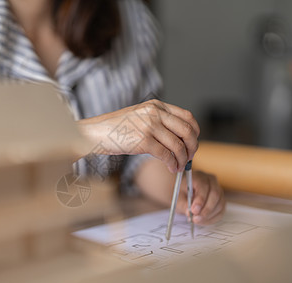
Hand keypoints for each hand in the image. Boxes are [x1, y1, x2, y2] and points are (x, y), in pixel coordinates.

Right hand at [78, 99, 199, 172]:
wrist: (97, 132)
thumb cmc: (117, 128)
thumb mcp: (141, 116)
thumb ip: (159, 121)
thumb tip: (180, 138)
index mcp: (157, 105)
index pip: (187, 117)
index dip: (195, 132)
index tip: (192, 143)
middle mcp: (155, 113)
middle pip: (187, 131)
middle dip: (192, 148)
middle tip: (189, 158)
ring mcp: (149, 126)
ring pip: (178, 145)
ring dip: (182, 159)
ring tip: (179, 167)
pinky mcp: (143, 140)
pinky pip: (166, 155)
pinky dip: (172, 164)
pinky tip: (171, 168)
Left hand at [135, 158, 224, 224]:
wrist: (174, 185)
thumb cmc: (172, 189)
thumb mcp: (173, 195)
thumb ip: (182, 203)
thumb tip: (190, 213)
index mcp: (197, 175)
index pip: (204, 186)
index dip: (200, 200)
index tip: (193, 210)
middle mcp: (209, 179)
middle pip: (215, 194)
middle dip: (206, 208)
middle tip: (195, 219)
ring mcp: (215, 188)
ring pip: (220, 201)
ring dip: (211, 214)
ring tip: (198, 221)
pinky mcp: (217, 197)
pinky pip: (221, 207)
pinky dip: (214, 216)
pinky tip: (203, 221)